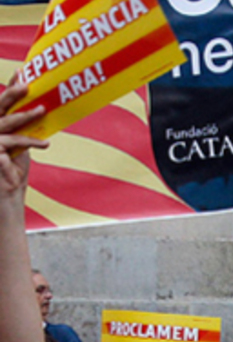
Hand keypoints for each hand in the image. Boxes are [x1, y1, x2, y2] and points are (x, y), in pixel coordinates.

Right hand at [0, 75, 47, 202]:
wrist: (6, 195)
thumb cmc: (14, 170)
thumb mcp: (21, 145)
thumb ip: (25, 129)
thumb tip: (44, 111)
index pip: (3, 103)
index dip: (11, 87)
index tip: (23, 72)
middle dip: (12, 94)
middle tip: (28, 85)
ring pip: (6, 123)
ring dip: (25, 116)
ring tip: (42, 110)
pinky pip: (12, 144)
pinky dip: (29, 142)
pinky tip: (45, 144)